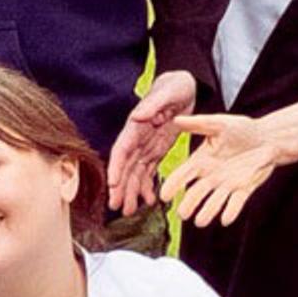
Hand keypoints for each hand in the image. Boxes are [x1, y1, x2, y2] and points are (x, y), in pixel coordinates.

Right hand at [106, 72, 198, 216]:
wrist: (185, 86)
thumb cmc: (175, 85)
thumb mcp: (167, 92)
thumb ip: (152, 104)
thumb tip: (137, 116)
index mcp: (136, 126)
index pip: (122, 149)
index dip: (116, 167)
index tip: (112, 184)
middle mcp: (137, 139)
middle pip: (125, 166)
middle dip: (120, 187)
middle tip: (117, 207)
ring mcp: (146, 146)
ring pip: (135, 173)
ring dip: (131, 191)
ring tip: (129, 211)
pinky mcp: (157, 150)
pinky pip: (149, 171)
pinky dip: (147, 186)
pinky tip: (149, 200)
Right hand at [163, 110, 290, 228]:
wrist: (268, 138)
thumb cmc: (242, 129)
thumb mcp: (220, 124)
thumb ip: (199, 124)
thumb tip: (176, 120)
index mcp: (202, 161)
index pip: (183, 174)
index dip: (173, 184)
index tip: (164, 196)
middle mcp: (211, 176)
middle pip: (196, 193)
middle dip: (189, 204)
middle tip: (182, 214)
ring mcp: (227, 184)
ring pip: (214, 201)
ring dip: (208, 212)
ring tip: (200, 221)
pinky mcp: (243, 189)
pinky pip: (236, 202)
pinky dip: (231, 211)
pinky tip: (225, 219)